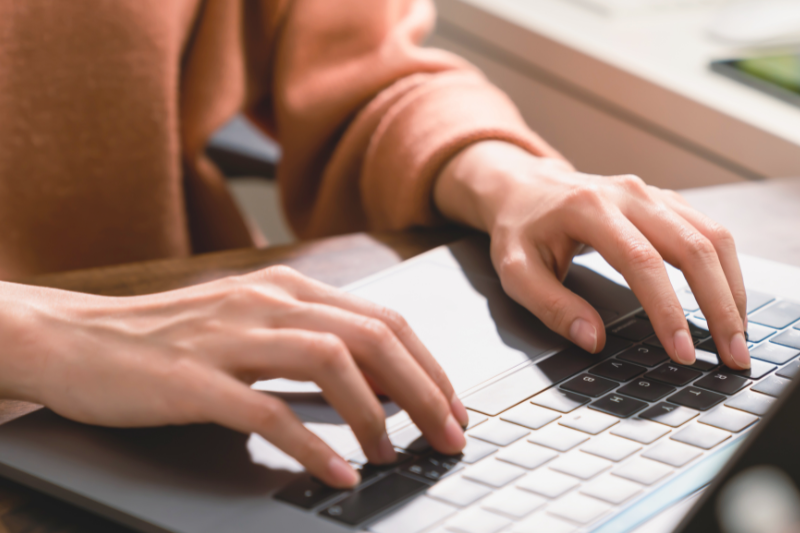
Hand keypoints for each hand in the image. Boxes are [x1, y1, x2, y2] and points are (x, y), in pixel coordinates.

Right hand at [0, 268, 467, 487]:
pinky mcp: (194, 378)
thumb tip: (377, 380)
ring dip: (376, 415)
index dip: (429, 366)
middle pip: (372, 337)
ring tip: (395, 455)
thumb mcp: (251, 324)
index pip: (383, 320)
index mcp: (288, 288)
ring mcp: (231, 336)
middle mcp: (268, 302)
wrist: (79, 338)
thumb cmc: (170, 337)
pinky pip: (267, 411)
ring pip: (331, 363)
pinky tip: (337, 471)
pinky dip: (311, 444)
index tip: (453, 406)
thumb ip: (311, 340)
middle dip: (424, 391)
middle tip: (449, 435)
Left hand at [435, 140, 748, 369]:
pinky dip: (725, 269)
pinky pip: (708, 231)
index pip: (641, 261)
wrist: (522, 187)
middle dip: (719, 305)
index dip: (667, 309)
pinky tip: (727, 300)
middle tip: (730, 354)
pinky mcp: (663, 201)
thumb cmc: (518, 228)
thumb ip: (551, 306)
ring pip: (711, 236)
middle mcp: (628, 194)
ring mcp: (650, 194)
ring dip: (731, 288)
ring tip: (736, 334)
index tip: (682, 351)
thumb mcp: (516, 271)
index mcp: (589, 208)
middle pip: (692, 247)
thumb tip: (592, 339)